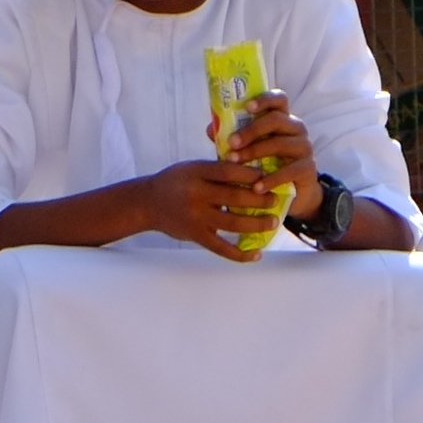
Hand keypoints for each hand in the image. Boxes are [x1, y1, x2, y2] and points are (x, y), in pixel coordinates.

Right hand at [138, 158, 283, 260]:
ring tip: (272, 223)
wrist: (146, 203)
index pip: (229, 172)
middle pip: (236, 198)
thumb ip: (218, 170)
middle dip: (261, 201)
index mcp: (196, 173)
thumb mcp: (193, 168)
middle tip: (275, 201)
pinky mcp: (195, 235)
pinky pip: (222, 248)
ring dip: (258, 225)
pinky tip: (257, 254)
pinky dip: (241, 254)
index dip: (252, 175)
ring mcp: (195, 217)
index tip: (267, 178)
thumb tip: (256, 172)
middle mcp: (195, 194)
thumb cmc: (176, 182)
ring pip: (234, 224)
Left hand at [217, 91, 322, 218]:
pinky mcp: (308, 168)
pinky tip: (256, 187)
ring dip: (255, 152)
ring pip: (280, 143)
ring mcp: (304, 147)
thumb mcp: (246, 149)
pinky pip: (290, 170)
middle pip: (277, 119)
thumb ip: (230, 137)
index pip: (279, 99)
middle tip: (231, 142)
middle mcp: (295, 129)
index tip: (247, 106)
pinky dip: (271, 179)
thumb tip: (210, 129)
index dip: (265, 99)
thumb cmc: (263, 163)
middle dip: (251, 130)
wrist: (290, 193)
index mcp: (280, 119)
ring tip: (236, 163)